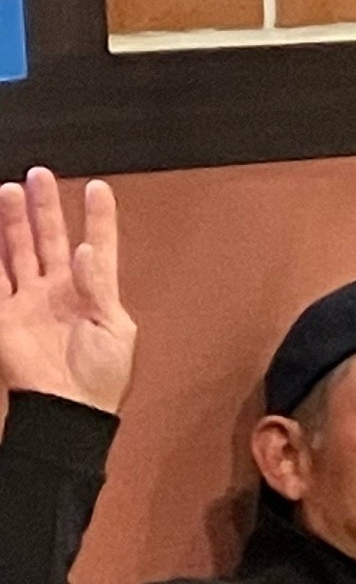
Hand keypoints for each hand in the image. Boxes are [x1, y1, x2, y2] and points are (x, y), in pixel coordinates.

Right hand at [0, 168, 136, 413]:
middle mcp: (58, 290)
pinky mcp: (3, 314)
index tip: (98, 188)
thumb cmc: (101, 376)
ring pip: (17, 250)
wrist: (69, 408)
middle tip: (39, 175)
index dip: (99, 218)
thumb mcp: (116, 329)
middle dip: (45, 207)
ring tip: (10, 190)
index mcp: (94, 292)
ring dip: (13, 222)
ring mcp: (28, 299)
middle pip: (50, 239)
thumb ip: (99, 287)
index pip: (99, 246)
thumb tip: (87, 250)